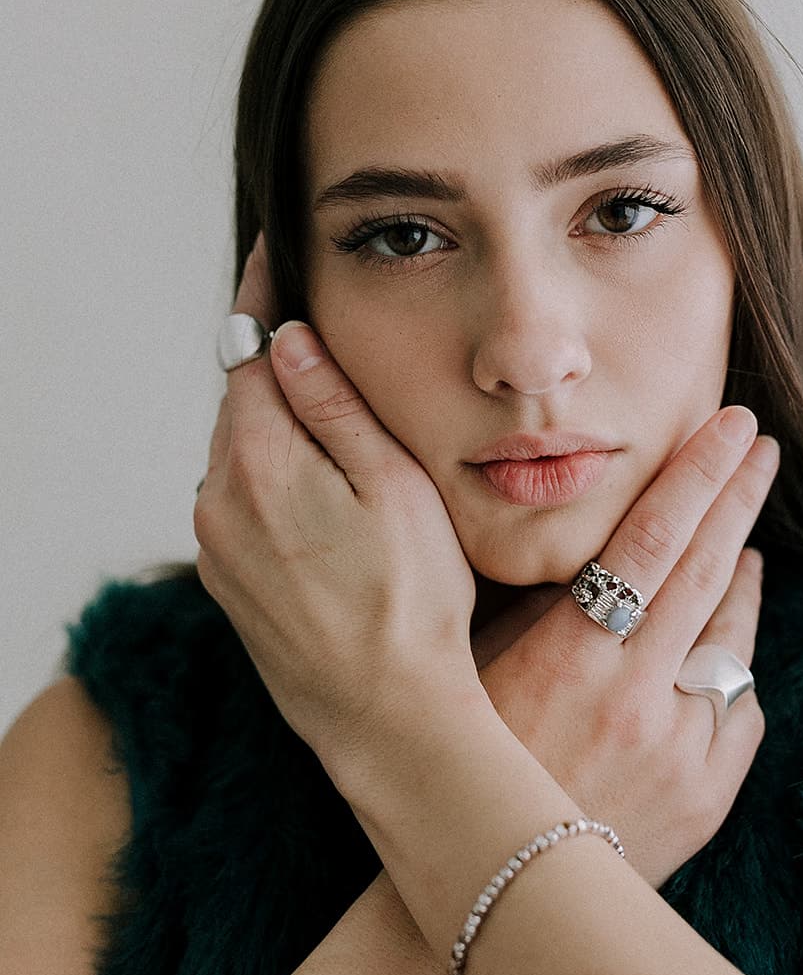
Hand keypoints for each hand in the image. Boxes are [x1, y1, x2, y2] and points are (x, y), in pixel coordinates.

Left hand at [193, 236, 482, 791]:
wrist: (388, 720)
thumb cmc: (412, 604)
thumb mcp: (394, 487)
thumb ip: (335, 407)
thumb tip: (289, 340)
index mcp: (258, 465)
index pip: (249, 352)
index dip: (268, 299)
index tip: (279, 254)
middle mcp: (218, 501)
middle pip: (243, 401)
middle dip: (280, 365)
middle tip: (326, 331)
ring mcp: (218, 547)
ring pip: (242, 453)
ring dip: (281, 428)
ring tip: (342, 424)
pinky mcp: (229, 582)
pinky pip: (242, 502)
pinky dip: (275, 478)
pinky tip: (326, 496)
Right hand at [475, 413, 778, 889]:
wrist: (498, 891)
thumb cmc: (473, 763)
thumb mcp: (486, 667)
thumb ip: (543, 606)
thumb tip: (599, 543)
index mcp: (570, 657)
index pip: (651, 540)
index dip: (696, 475)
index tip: (731, 426)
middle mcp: (635, 696)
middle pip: (706, 571)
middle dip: (738, 498)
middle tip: (759, 447)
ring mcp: (679, 748)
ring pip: (732, 640)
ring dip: (739, 583)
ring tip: (741, 547)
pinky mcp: (707, 795)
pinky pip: (738, 708)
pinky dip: (730, 671)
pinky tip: (719, 651)